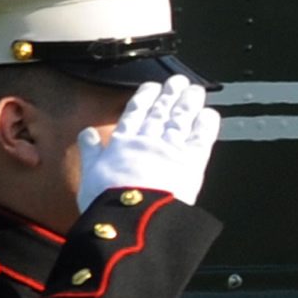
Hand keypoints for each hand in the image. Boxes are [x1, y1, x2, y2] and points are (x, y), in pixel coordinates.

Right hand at [75, 73, 220, 208]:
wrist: (132, 216)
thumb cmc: (107, 202)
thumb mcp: (90, 174)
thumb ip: (90, 151)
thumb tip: (86, 133)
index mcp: (122, 142)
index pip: (135, 113)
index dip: (145, 97)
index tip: (152, 86)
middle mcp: (148, 141)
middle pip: (161, 112)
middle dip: (170, 95)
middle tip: (178, 81)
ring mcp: (170, 149)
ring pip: (181, 120)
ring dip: (189, 103)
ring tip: (195, 90)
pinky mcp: (191, 162)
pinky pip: (201, 139)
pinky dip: (206, 125)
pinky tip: (210, 114)